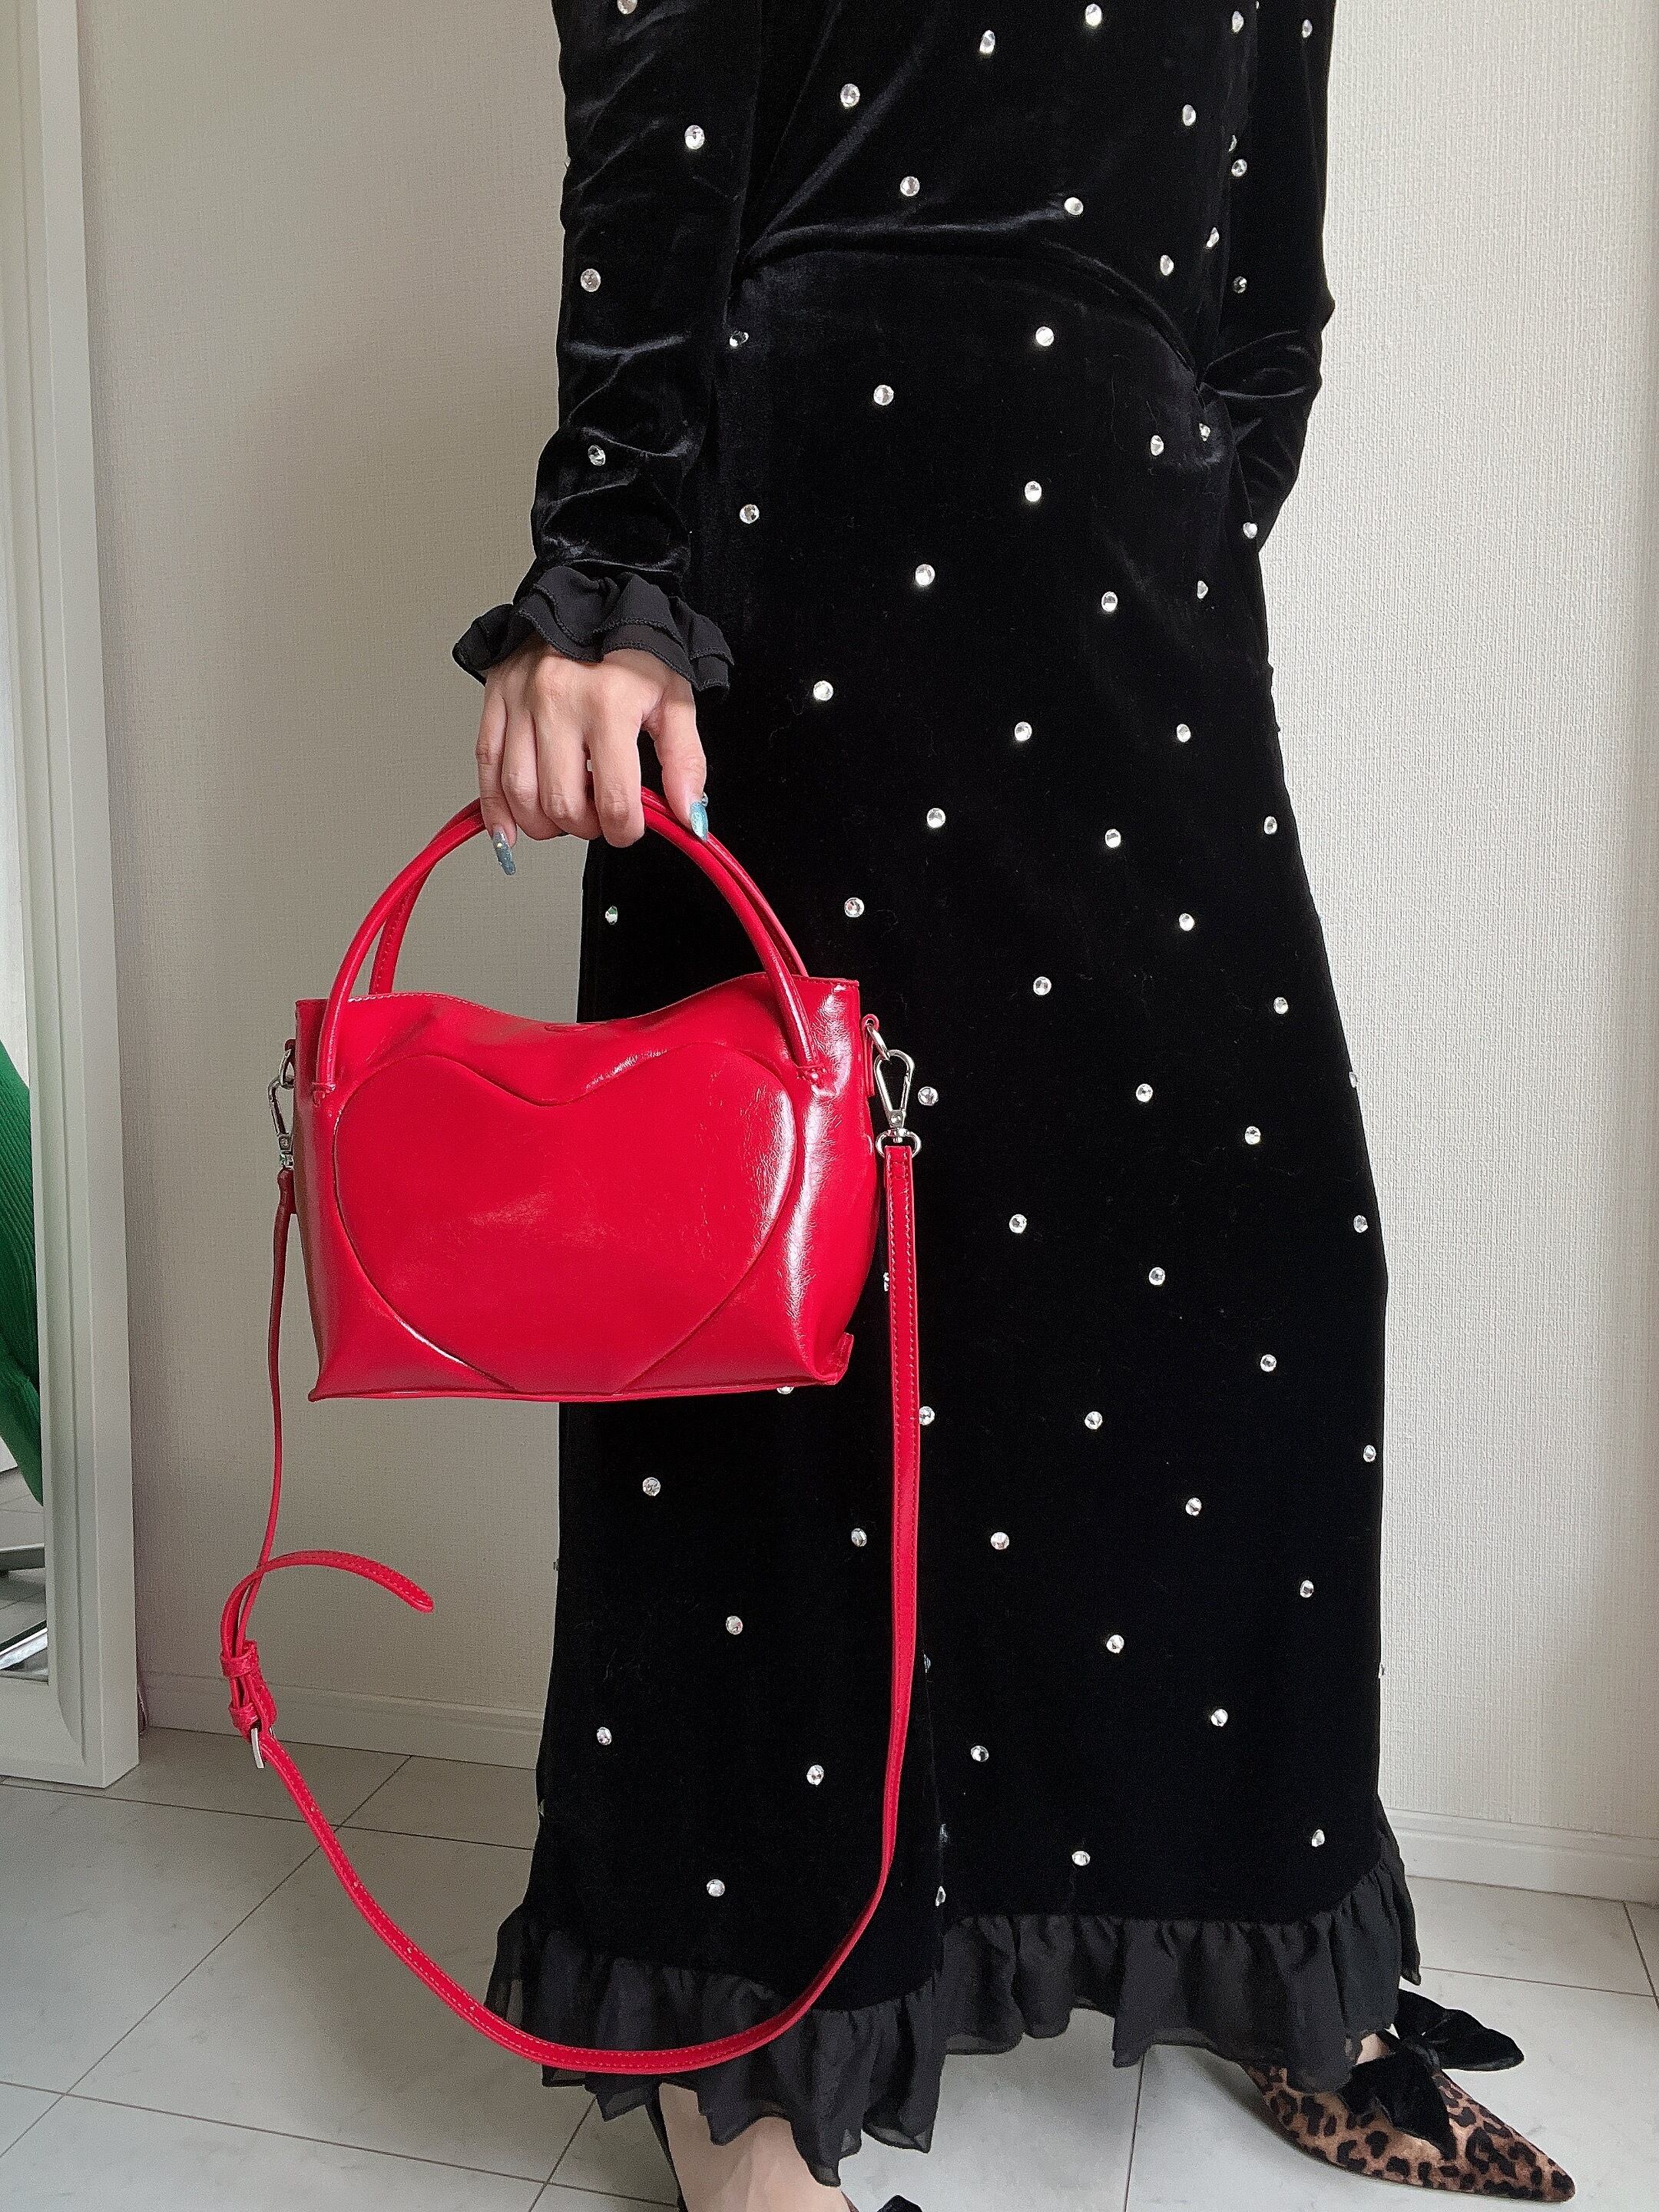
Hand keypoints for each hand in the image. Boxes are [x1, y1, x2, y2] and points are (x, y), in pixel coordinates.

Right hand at [475, 641, 707, 852]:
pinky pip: (486, 766)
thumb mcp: (675, 700)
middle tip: (600, 815)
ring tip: (568, 813)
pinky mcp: (495, 698)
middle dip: (586, 827)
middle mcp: (558, 700)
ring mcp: (520, 700)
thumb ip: (685, 762)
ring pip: (520, 793)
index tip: (631, 826)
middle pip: (562, 804)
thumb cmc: (635, 651)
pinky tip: (510, 832)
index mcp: (608, 703)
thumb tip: (689, 819)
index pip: (614, 799)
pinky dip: (495, 809)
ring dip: (545, 824)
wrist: (592, 596)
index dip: (625, 830)